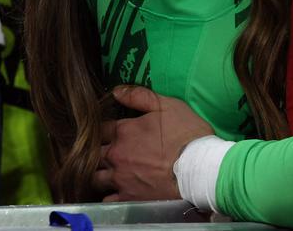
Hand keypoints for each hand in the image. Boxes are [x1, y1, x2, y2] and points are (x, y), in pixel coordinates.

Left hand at [93, 86, 212, 201]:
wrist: (200, 169)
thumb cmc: (186, 134)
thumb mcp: (168, 106)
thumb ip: (139, 96)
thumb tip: (116, 91)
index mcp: (123, 131)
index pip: (99, 128)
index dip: (101, 129)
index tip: (106, 130)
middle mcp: (116, 155)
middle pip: (92, 153)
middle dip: (95, 151)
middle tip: (102, 151)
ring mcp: (120, 178)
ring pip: (95, 176)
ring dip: (99, 173)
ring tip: (105, 172)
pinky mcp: (128, 198)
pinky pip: (107, 199)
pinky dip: (108, 195)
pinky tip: (114, 192)